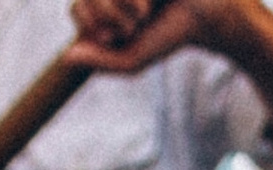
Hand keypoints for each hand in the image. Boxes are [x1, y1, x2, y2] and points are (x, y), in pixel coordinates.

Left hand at [70, 0, 228, 68]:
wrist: (205, 12)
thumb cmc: (168, 36)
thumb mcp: (131, 60)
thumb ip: (100, 62)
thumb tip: (66, 57)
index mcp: (103, 8)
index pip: (77, 7)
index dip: (92, 23)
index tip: (116, 36)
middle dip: (113, 15)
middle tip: (140, 21)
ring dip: (128, 3)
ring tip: (149, 9)